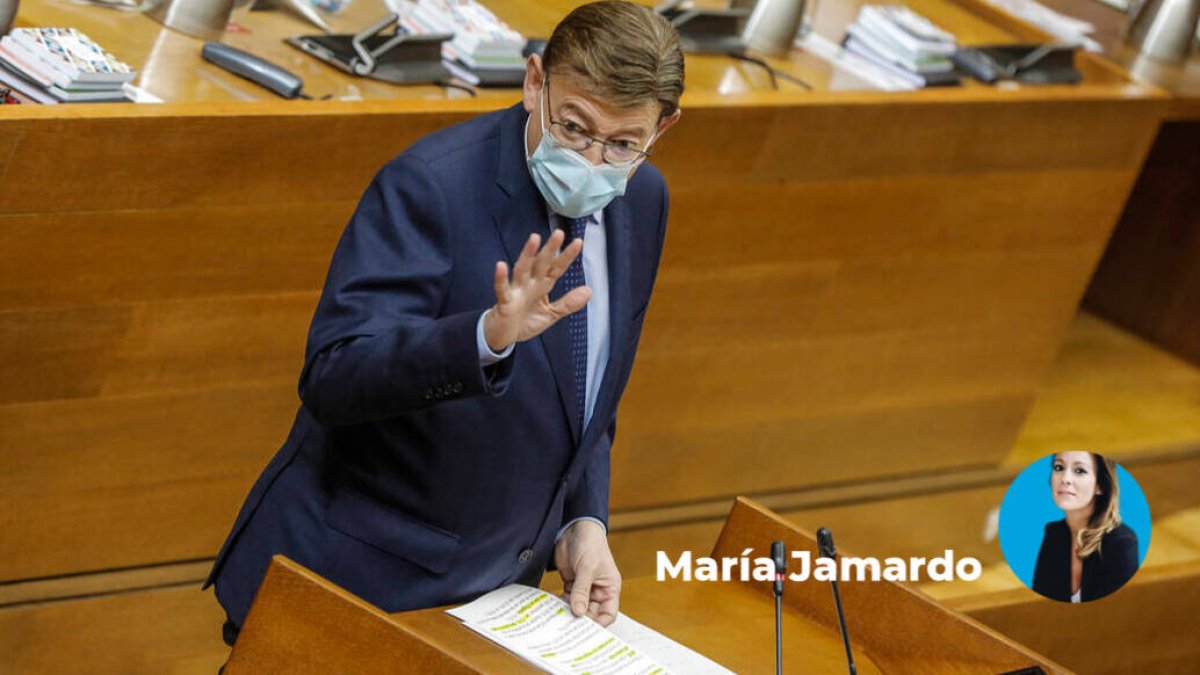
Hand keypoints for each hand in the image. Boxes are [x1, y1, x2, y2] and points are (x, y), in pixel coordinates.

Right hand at [484, 229, 590, 352]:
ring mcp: (516, 291)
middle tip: (559, 233)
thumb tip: (589, 291)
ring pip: (522, 269)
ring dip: (528, 254)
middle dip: (550, 249)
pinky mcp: (504, 302)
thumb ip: (568, 303)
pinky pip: (502, 289)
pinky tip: (501, 266)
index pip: (556, 268)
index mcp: (542, 286)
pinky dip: (501, 278)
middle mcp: (529, 284)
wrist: (502, 336)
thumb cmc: (524, 321)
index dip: (566, 256)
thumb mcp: (551, 314)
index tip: (578, 242)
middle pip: (541, 263)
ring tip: (534, 239)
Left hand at [554, 520, 620, 626]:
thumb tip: (578, 612)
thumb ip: (582, 590)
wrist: (575, 528)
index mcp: (610, 588)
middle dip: (580, 618)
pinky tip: (552, 605)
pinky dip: (560, 602)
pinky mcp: (572, 583)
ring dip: (568, 611)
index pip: (608, 613)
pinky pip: (567, 599)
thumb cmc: (591, 543)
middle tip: (566, 624)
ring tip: (557, 616)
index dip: (599, 623)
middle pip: (591, 613)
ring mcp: (584, 587)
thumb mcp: (587, 568)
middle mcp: (598, 590)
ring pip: (577, 607)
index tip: (585, 629)